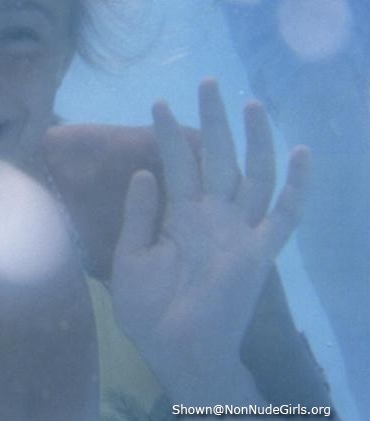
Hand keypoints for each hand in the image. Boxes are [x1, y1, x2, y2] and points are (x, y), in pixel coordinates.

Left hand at [110, 79, 308, 401]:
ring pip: (251, 174)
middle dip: (213, 119)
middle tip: (208, 81)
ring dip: (251, 139)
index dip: (169, 133)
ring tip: (247, 102)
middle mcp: (212, 216)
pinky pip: (283, 216)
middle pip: (217, 157)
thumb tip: (144, 170)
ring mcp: (238, 231)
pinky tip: (301, 154)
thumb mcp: (131, 256)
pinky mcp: (259, 252)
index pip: (177, 163)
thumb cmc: (150, 310)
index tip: (159, 102)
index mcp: (180, 216)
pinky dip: (295, 186)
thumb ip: (139, 215)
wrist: (175, 351)